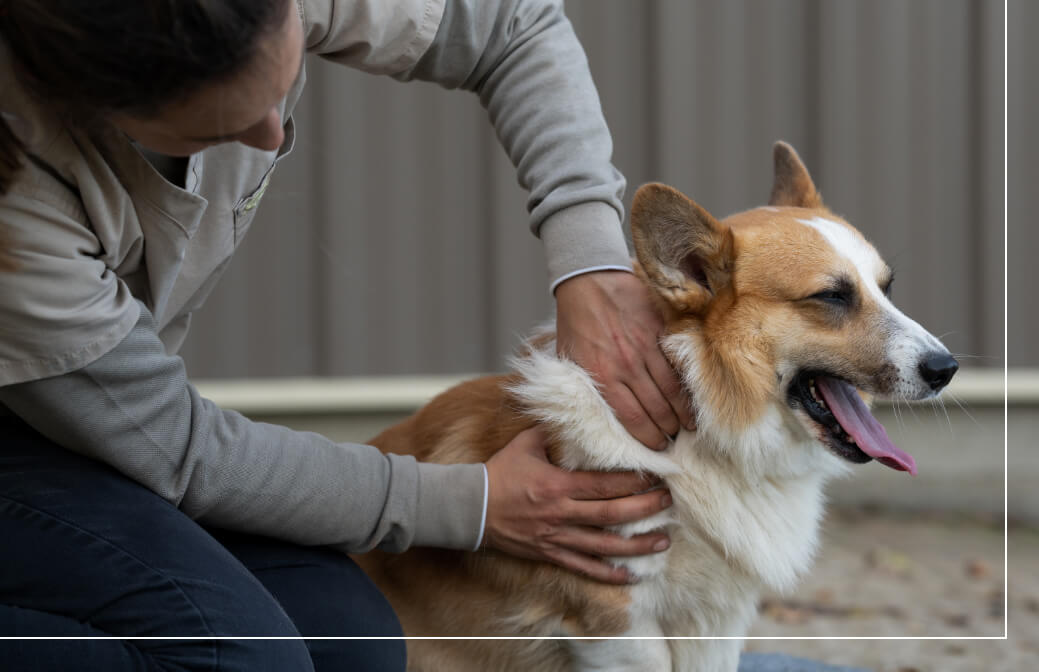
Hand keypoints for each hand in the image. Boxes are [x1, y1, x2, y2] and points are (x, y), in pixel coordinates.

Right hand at [482, 427, 672, 583]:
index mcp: (557, 484)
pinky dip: (608, 573)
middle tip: (669, 502)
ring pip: (604, 544)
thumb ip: (553, 430)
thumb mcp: (525, 443)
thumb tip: (577, 410)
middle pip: (613, 513)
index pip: (605, 484)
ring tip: (664, 540)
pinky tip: (631, 575)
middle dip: (645, 508)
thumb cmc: (499, 472)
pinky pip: (584, 567)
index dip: (634, 481)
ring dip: (637, 545)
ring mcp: (556, 537)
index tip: (657, 475)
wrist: (470, 507)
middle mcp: (561, 513)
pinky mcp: (550, 553)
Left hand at [555, 270, 694, 450]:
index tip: (657, 447)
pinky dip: (687, 385)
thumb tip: (593, 414)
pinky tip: (692, 398)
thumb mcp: (569, 359)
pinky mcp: (660, 331)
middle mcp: (626, 366)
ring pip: (671, 391)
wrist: (587, 280)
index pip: (632, 419)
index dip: (648, 438)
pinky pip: (678, 365)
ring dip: (683, 413)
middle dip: (668, 430)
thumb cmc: (576, 322)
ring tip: (689, 426)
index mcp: (602, 377)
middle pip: (656, 410)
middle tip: (675, 440)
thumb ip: (585, 387)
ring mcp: (646, 348)